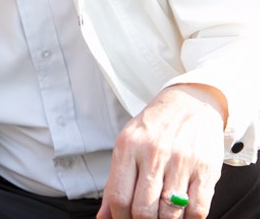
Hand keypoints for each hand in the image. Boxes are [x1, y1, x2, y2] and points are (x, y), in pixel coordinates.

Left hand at [98, 84, 226, 218]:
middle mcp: (153, 153)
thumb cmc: (154, 128)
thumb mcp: (127, 145)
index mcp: (128, 146)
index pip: (119, 196)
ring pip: (170, 213)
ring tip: (161, 216)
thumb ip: (115, 182)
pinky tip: (181, 215)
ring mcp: (181, 161)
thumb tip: (103, 217)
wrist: (190, 103)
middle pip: (144, 209)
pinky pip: (197, 210)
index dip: (119, 218)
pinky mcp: (206, 170)